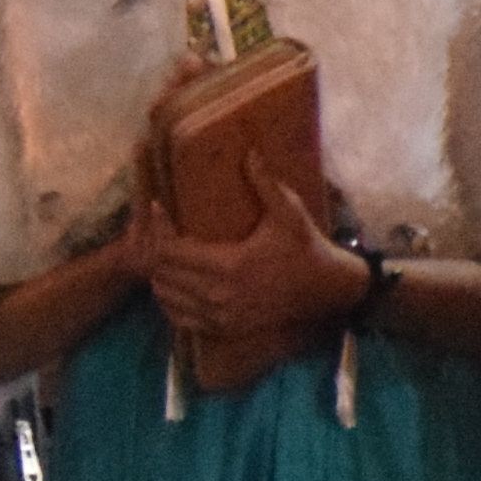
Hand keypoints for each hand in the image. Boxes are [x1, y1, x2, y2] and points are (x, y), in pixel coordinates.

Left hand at [135, 176, 367, 356]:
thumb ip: (267, 184)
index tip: (157, 207)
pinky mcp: (225, 328)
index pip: (172, 250)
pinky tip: (172, 284)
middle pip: (163, 273)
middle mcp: (220, 295)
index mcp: (230, 266)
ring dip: (159, 274)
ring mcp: (221, 316)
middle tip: (155, 227)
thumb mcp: (290, 213)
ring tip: (161, 251)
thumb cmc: (306, 247)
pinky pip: (181, 319)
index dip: (159, 228)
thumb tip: (249, 152)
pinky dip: (169, 301)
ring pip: (167, 297)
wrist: (327, 290)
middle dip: (154, 248)